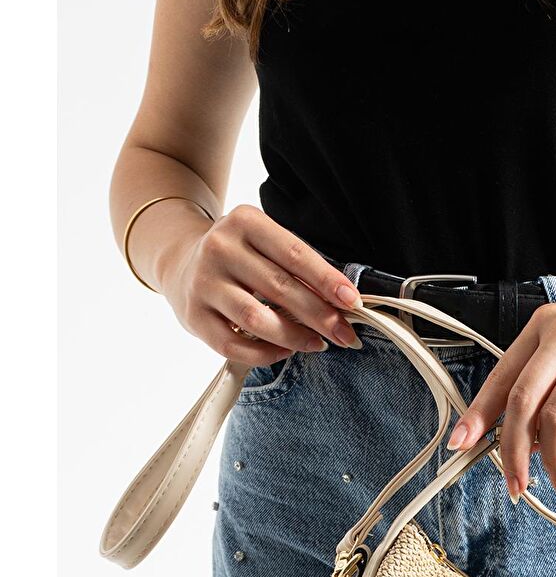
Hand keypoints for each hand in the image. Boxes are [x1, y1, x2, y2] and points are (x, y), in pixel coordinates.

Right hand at [158, 203, 362, 363]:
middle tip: (345, 334)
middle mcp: (220, 248)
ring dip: (295, 337)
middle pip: (280, 288)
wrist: (182, 261)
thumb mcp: (266, 244)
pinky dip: (265, 353)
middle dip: (320, 315)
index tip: (353, 302)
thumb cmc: (240, 256)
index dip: (327, 281)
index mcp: (245, 222)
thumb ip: (299, 268)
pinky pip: (234, 345)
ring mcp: (203, 283)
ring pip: (257, 320)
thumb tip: (342, 303)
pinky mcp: (193, 316)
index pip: (295, 254)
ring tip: (318, 343)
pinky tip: (285, 351)